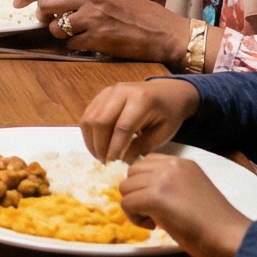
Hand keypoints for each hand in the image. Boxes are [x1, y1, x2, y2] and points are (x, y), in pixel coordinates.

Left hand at [19, 0, 184, 62]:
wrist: (162, 31)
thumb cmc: (135, 12)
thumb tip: (50, 1)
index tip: (18, 0)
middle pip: (47, 3)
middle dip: (40, 15)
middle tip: (43, 21)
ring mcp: (94, 16)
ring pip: (56, 26)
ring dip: (58, 32)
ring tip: (73, 32)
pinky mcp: (98, 37)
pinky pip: (70, 43)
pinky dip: (74, 45)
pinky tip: (88, 42)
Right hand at [80, 77, 199, 162]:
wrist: (168, 92)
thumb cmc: (168, 114)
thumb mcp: (163, 133)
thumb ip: (141, 147)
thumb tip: (120, 161)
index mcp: (142, 100)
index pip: (122, 127)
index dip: (115, 148)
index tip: (113, 165)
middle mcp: (121, 91)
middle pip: (101, 121)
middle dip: (100, 146)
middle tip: (105, 163)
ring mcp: (109, 91)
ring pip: (90, 118)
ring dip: (91, 141)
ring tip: (100, 156)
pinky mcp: (101, 95)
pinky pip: (88, 115)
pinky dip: (89, 133)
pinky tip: (97, 145)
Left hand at [119, 153, 251, 256]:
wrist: (228, 234)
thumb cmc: (214, 221)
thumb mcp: (191, 190)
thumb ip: (170, 184)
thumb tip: (144, 192)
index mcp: (182, 162)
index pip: (146, 162)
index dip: (145, 183)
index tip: (159, 202)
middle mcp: (171, 165)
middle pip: (132, 173)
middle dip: (137, 193)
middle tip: (154, 212)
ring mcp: (162, 179)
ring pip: (125, 188)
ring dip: (135, 206)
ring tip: (155, 220)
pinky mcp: (155, 196)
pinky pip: (126, 204)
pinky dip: (135, 218)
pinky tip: (154, 226)